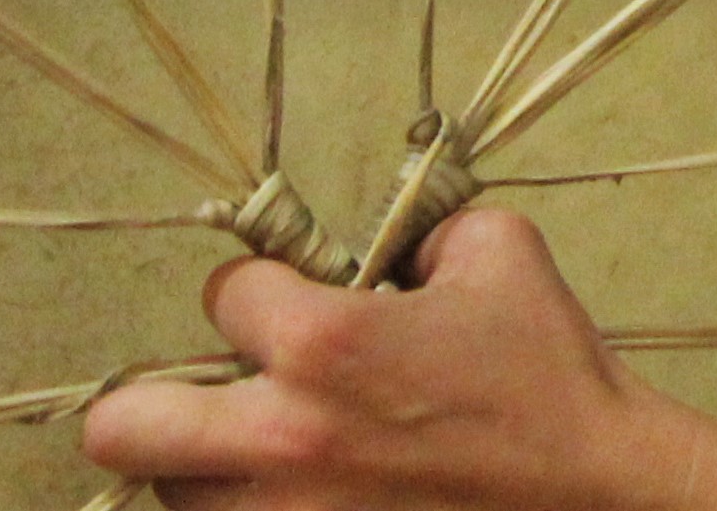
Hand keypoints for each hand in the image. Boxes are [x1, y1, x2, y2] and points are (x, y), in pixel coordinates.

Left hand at [80, 203, 716, 510]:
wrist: (595, 492)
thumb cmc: (548, 379)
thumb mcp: (499, 254)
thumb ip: (420, 232)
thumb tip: (384, 249)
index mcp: (322, 344)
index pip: (221, 294)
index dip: (259, 290)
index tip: (290, 303)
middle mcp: (282, 437)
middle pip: (121, 428)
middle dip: (151, 402)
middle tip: (206, 395)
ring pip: (171, 497)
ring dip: (206, 468)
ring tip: (268, 455)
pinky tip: (302, 493)